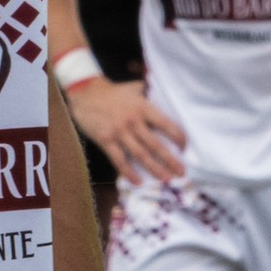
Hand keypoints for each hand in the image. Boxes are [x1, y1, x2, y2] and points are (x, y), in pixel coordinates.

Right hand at [64, 72, 185, 184]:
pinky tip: (138, 181)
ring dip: (155, 169)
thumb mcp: (134, 88)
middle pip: (155, 144)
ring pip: (141, 155)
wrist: (86, 92)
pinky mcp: (106, 140)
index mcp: (143, 107)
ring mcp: (119, 132)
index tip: (184, 147)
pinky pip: (120, 160)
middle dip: (170, 160)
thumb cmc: (112, 91)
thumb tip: (164, 92)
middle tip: (182, 172)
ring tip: (166, 179)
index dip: (177, 137)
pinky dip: (129, 172)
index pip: (166, 125)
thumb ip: (149, 92)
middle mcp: (133, 121)